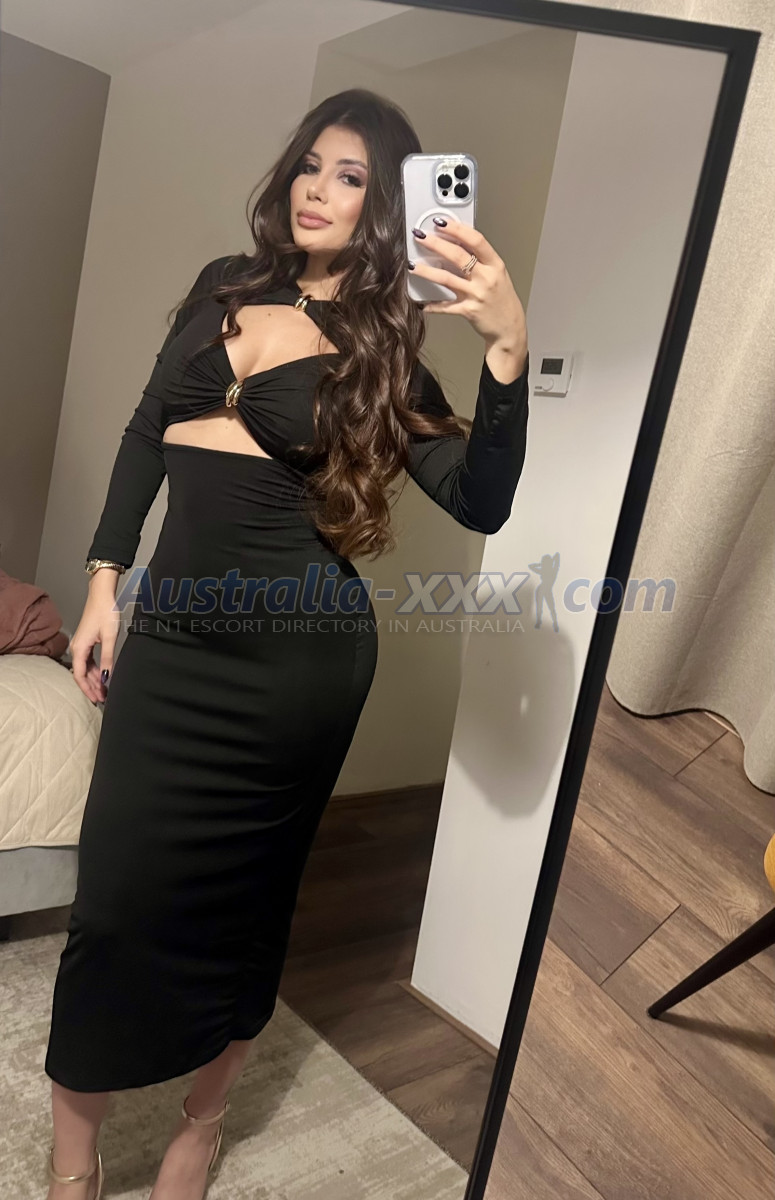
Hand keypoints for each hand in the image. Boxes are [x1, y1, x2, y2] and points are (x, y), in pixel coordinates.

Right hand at [70, 587, 121, 703]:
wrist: (102, 595)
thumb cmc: (105, 613)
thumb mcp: (109, 637)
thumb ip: (107, 658)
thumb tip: (106, 677)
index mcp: (79, 648)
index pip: (79, 675)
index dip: (87, 689)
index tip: (97, 699)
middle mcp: (76, 648)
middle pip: (81, 674)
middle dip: (92, 687)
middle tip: (103, 698)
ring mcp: (80, 645)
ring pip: (85, 668)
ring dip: (94, 680)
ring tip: (104, 690)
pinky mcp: (86, 641)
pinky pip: (88, 661)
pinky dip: (94, 670)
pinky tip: (102, 676)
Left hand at [410, 215, 527, 351]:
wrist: (509, 327)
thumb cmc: (502, 299)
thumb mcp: (497, 274)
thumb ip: (480, 259)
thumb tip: (456, 241)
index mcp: (495, 264)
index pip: (476, 240)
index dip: (457, 229)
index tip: (441, 222)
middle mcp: (486, 278)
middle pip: (458, 256)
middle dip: (436, 244)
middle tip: (420, 236)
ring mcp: (476, 294)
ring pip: (447, 279)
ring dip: (427, 271)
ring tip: (412, 265)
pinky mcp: (468, 311)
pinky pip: (446, 307)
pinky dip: (432, 305)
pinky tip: (421, 303)